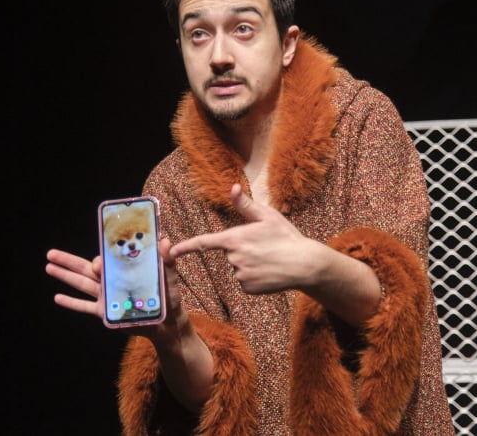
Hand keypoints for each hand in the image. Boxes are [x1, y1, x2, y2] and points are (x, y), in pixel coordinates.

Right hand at [45, 240, 188, 340]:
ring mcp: (106, 296)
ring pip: (81, 283)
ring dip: (64, 276)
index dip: (99, 259)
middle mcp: (112, 281)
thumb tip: (164, 240)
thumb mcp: (169, 278)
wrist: (167, 323)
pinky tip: (57, 298)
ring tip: (48, 267)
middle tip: (50, 253)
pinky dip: (72, 303)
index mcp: (124, 269)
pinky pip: (85, 306)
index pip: (105, 259)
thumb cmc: (168, 298)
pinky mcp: (105, 312)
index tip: (98, 262)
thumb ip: (166, 260)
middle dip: (68, 260)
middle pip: (85, 268)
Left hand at [170, 183, 317, 293]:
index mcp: (235, 238)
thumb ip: (245, 205)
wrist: (305, 264)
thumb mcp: (267, 216)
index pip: (205, 243)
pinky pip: (245, 282)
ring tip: (269, 259)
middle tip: (264, 247)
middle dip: (242, 251)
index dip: (186, 247)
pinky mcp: (248, 288)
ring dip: (249, 265)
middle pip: (229, 254)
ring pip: (238, 269)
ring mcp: (240, 275)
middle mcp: (234, 258)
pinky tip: (269, 272)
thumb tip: (232, 187)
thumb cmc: (286, 236)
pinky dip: (255, 278)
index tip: (171, 251)